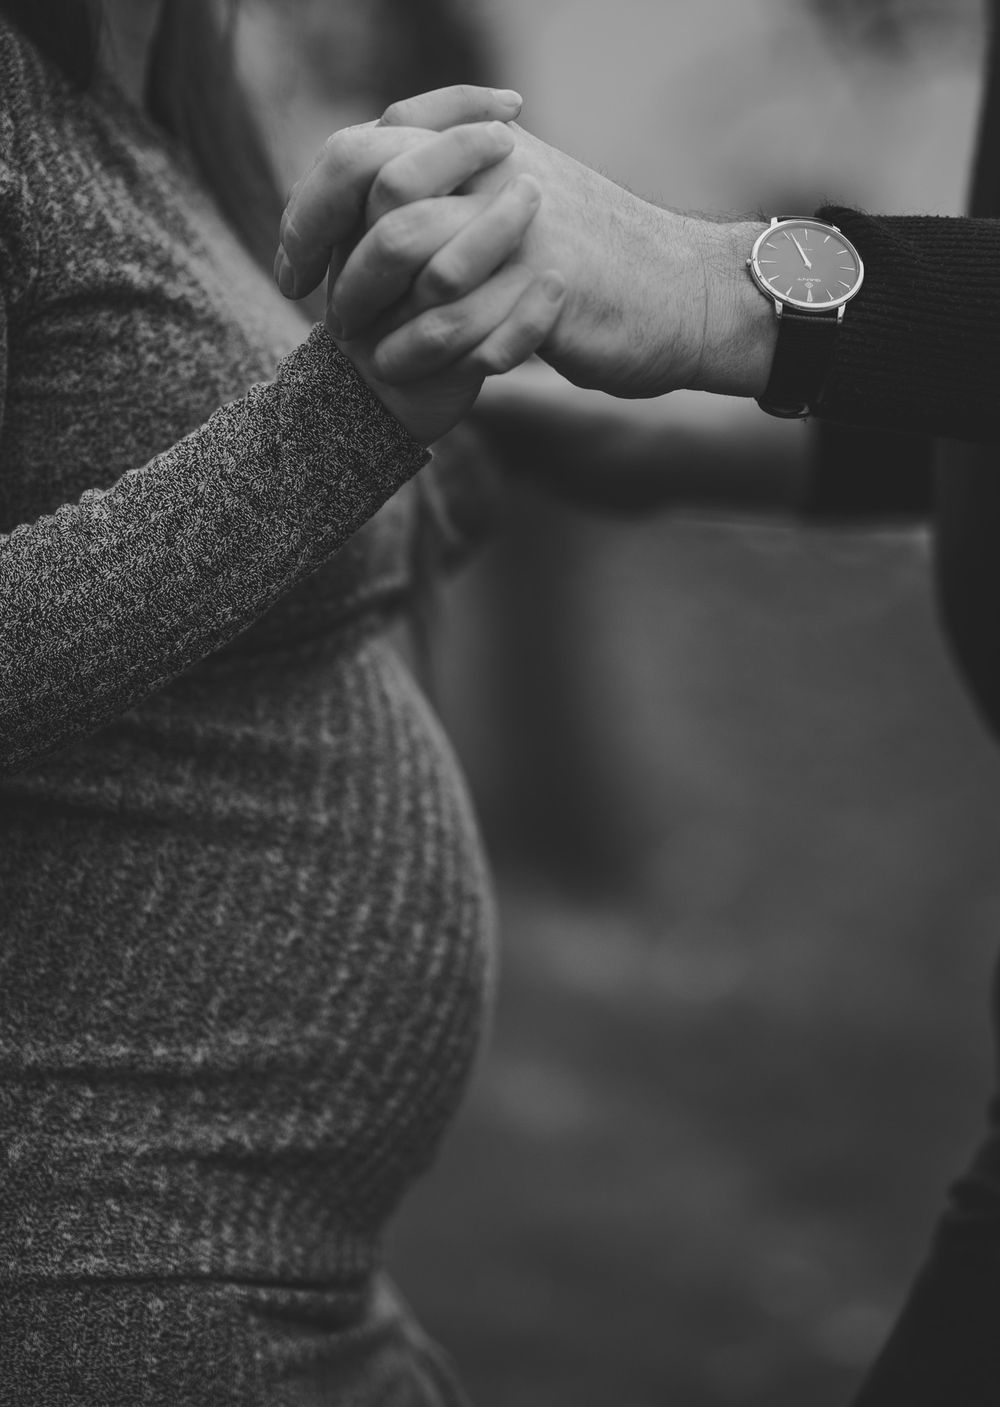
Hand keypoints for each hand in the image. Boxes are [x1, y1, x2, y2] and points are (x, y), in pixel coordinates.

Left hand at [284, 93, 777, 400]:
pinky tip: (415, 378)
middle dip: (342, 269)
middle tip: (331, 323)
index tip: (293, 271)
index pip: (361, 151)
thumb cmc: (592, 265)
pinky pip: (461, 319)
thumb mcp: (521, 208)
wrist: (685, 295)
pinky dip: (427, 354)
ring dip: (380, 317)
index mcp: (479, 144)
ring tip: (373, 359)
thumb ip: (454, 194)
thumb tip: (369, 212)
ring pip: (413, 255)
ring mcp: (522, 222)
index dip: (309, 211)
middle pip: (380, 195)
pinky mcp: (548, 280)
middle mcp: (497, 167)